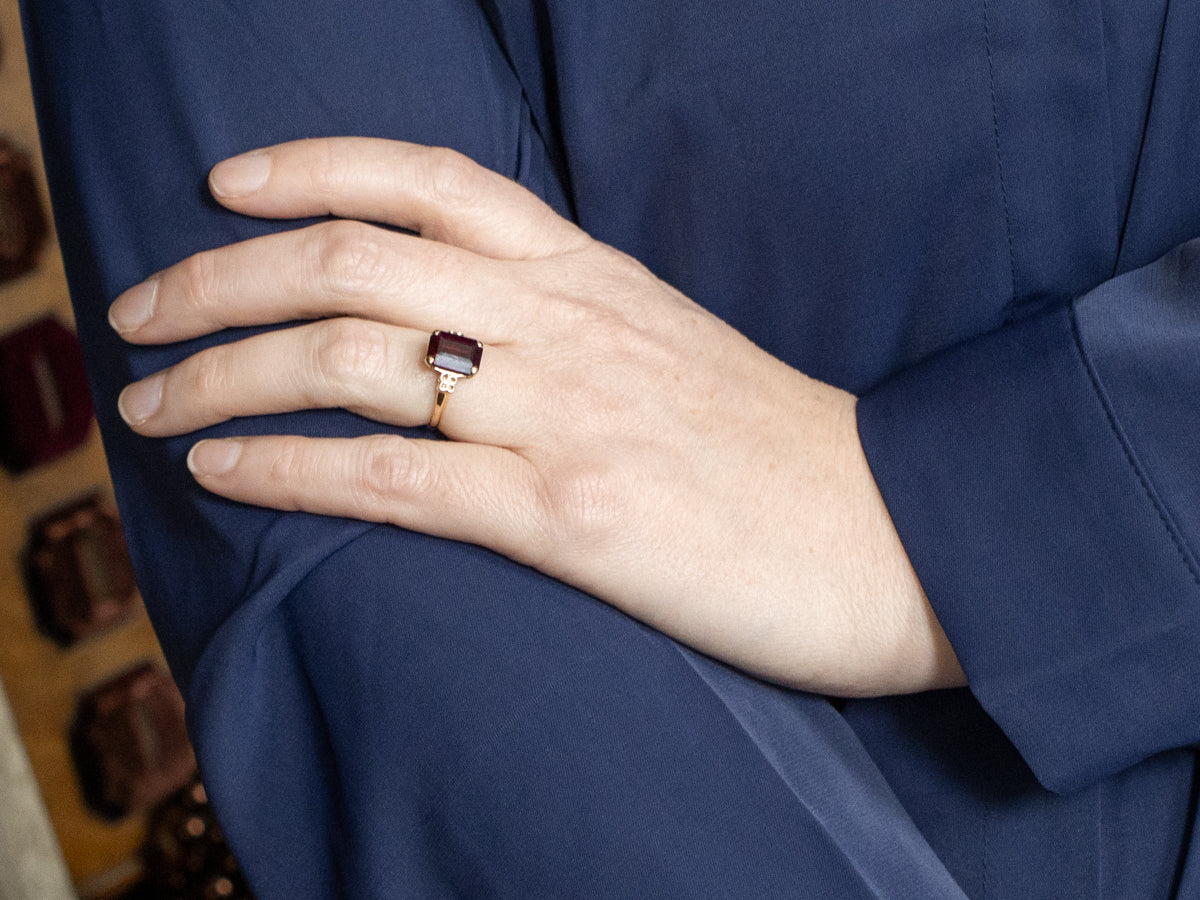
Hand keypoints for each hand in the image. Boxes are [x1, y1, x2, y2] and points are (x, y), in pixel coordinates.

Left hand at [110, 138, 963, 695]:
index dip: (308, 165)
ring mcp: (566, 415)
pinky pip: (392, 479)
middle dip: (215, 276)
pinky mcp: (571, 518)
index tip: (224, 186)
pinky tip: (218, 472)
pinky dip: (283, 468)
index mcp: (593, 277)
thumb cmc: (779, 452)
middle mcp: (567, 324)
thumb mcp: (670, 348)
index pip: (429, 179)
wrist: (894, 536)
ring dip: (219, 371)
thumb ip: (572, 323)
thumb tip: (472, 334)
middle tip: (136, 309)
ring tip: (145, 402)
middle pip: (351, 258)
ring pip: (349, 357)